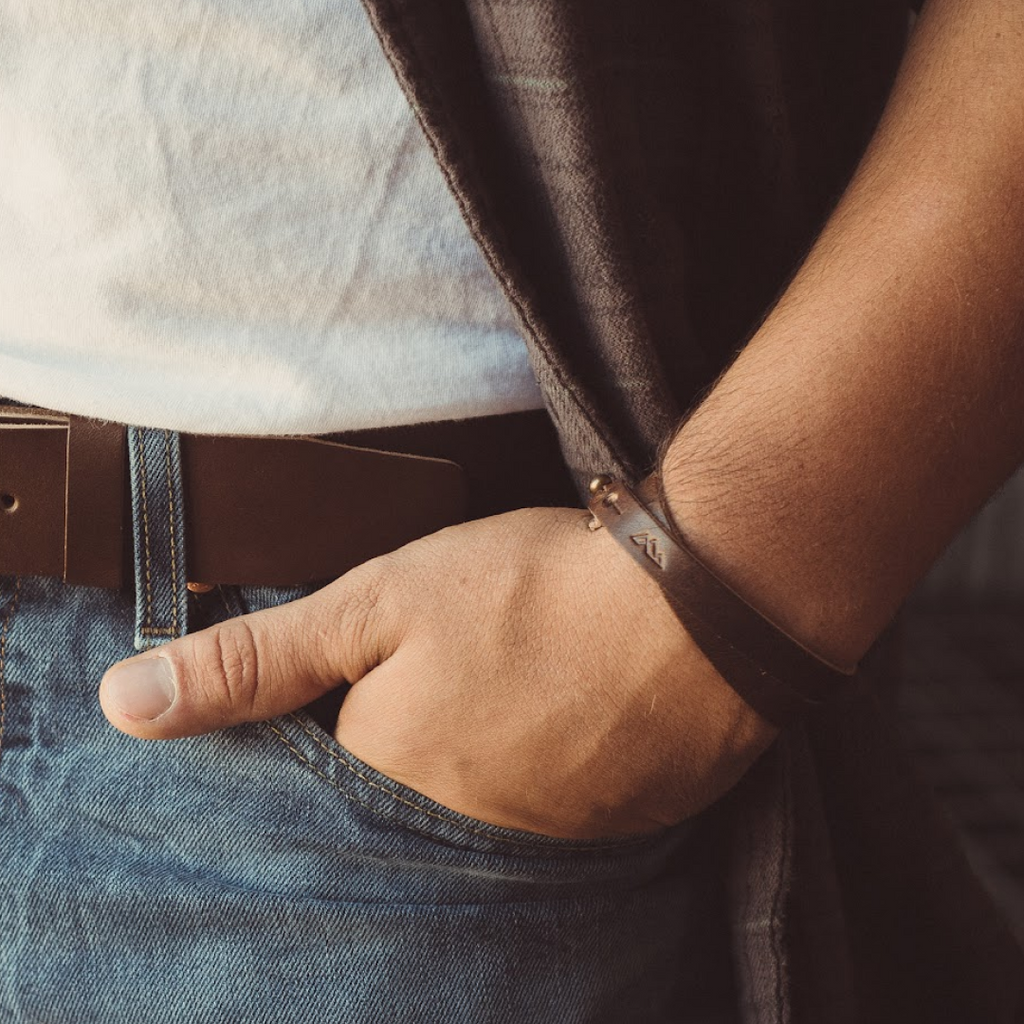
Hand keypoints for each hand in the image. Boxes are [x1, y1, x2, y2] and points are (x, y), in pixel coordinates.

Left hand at [99, 507, 776, 838]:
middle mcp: (451, 838)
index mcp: (381, 781)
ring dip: (470, 760)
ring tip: (501, 699)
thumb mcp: (375, 602)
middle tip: (448, 683)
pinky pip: (537, 816)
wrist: (697, 610)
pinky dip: (532, 772)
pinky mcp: (601, 830)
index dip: (320, 726)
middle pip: (392, 803)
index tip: (351, 684)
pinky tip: (554, 719)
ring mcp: (533, 844)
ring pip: (466, 812)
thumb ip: (255, 661)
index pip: (310, 787)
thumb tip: (126, 705)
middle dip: (399, 745)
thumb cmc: (530, 594)